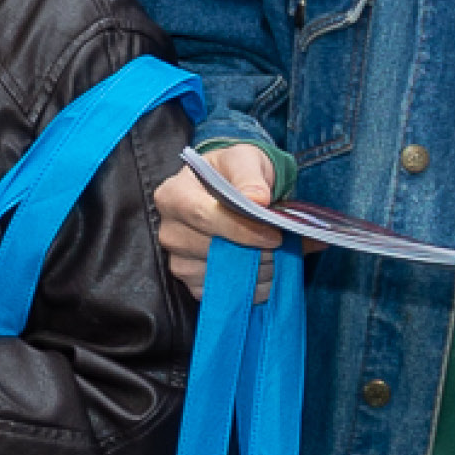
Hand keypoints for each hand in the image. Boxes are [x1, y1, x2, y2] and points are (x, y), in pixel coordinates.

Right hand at [156, 140, 284, 300]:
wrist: (229, 190)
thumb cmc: (234, 173)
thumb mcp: (244, 160)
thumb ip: (250, 176)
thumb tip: (257, 199)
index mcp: (173, 195)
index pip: (204, 217)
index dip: (242, 230)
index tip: (275, 235)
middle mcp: (170, 231)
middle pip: (212, 251)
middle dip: (255, 252)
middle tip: (284, 245)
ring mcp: (178, 261)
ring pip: (220, 276)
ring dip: (256, 271)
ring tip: (277, 254)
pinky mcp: (191, 284)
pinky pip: (223, 294)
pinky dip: (251, 287)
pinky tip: (264, 269)